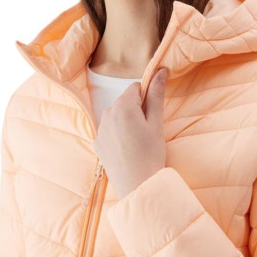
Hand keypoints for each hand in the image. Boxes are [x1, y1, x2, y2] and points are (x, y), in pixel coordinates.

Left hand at [92, 67, 167, 198]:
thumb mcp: (156, 123)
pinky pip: (109, 131)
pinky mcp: (97, 144)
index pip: (135, 88)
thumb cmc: (151, 154)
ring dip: (126, 123)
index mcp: (123, 107)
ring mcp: (100, 130)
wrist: (138, 186)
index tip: (153, 115)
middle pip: (124, 102)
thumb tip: (160, 70)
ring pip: (116, 116)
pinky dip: (118, 135)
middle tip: (148, 132)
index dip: (147, 98)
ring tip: (138, 143)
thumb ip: (156, 94)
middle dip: (136, 110)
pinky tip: (127, 150)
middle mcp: (107, 114)